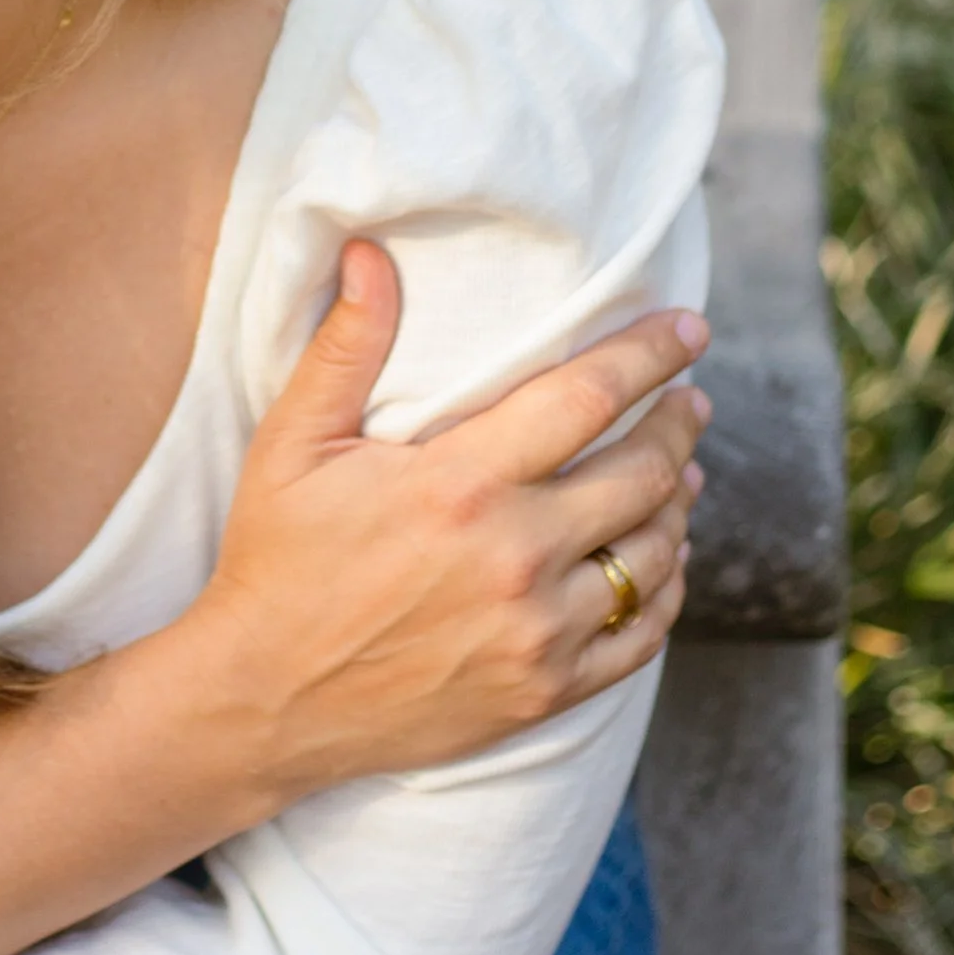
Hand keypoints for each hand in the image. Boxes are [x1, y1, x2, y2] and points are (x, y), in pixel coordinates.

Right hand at [177, 245, 707, 815]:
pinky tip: (664, 563)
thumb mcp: (291, 445)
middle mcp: (514, 557)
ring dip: (679, 506)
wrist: (264, 702)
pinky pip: (641, 636)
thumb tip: (371, 253)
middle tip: (689, 402)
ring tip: (682, 475)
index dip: (649, 356)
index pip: (588, 398)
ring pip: (654, 555)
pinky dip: (666, 592)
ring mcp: (537, 633)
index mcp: (460, 484)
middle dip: (678, 425)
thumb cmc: (278, 562)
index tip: (688, 331)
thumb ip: (345, 347)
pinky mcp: (545, 693)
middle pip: (643, 475)